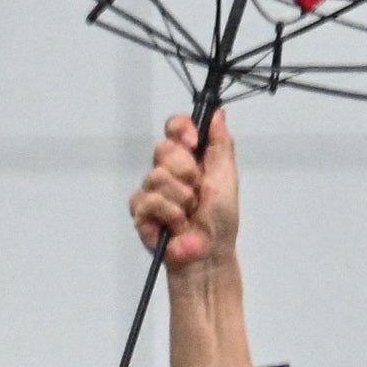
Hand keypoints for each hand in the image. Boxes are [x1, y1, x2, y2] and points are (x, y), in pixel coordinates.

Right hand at [130, 112, 236, 276]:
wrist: (210, 253)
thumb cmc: (220, 220)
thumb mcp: (226, 175)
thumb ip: (220, 142)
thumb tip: (217, 112)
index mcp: (189, 157)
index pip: (174, 127)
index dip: (181, 129)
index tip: (194, 144)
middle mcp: (167, 170)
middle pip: (163, 148)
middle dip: (186, 170)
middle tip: (198, 191)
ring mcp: (152, 190)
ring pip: (156, 176)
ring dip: (180, 197)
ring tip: (189, 213)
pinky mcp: (140, 212)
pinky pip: (147, 200)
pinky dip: (168, 213)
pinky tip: (176, 225)